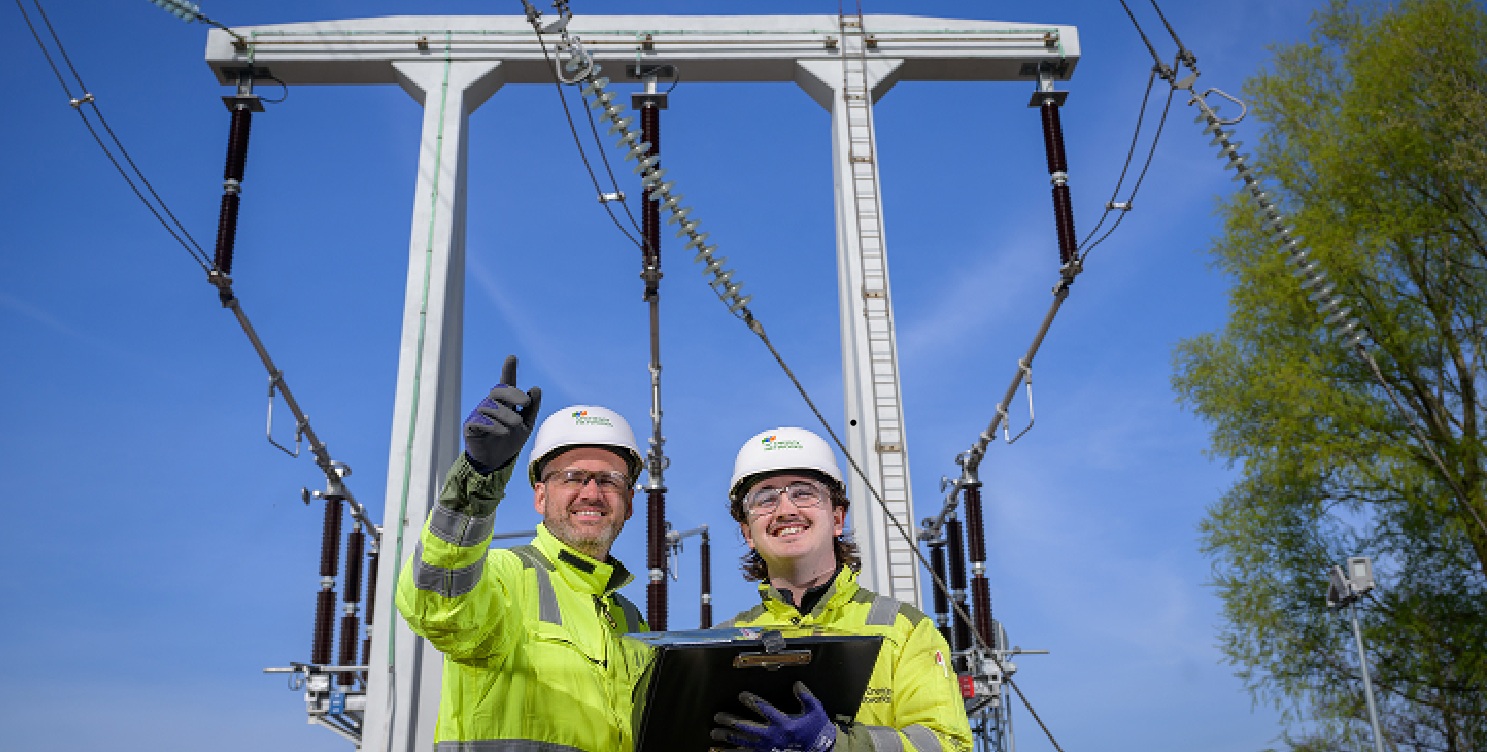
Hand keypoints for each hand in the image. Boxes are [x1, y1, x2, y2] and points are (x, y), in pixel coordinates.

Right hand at [463, 355, 542, 472]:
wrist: (495, 461)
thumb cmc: (510, 440)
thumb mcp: (526, 425)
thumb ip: (531, 408)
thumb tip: (535, 389)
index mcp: (505, 403)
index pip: (506, 383)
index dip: (508, 370)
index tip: (512, 357)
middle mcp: (490, 405)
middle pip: (499, 391)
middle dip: (513, 394)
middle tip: (526, 403)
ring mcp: (479, 414)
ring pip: (491, 407)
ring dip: (506, 414)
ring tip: (517, 424)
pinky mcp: (471, 426)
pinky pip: (480, 421)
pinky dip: (493, 425)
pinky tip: (503, 431)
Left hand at [712, 681, 835, 751]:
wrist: (821, 751)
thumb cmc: (817, 731)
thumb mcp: (816, 711)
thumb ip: (806, 696)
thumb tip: (797, 684)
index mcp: (784, 723)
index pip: (764, 709)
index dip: (752, 701)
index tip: (741, 695)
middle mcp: (772, 736)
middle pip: (746, 727)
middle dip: (730, 721)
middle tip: (718, 716)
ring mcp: (767, 748)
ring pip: (743, 742)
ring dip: (728, 737)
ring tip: (715, 733)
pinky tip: (723, 750)